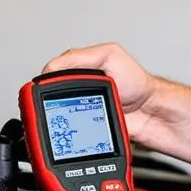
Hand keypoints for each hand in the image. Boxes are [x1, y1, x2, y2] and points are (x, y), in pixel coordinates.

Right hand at [41, 42, 161, 147]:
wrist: (150, 112)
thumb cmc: (137, 83)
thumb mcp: (108, 55)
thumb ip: (78, 57)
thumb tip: (51, 68)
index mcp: (79, 71)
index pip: (50, 76)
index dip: (43, 83)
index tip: (40, 92)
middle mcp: (77, 91)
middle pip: (49, 99)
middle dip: (46, 105)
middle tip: (52, 108)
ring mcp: (81, 110)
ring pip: (56, 118)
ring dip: (56, 121)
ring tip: (63, 119)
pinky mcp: (86, 129)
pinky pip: (69, 135)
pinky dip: (66, 135)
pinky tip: (70, 130)